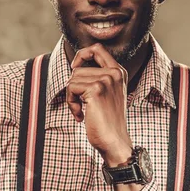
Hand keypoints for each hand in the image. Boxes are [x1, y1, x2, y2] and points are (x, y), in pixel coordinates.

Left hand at [66, 43, 132, 165]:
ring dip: (71, 97)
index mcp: (119, 72)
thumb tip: (76, 67)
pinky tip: (80, 115)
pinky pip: (71, 88)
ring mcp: (106, 80)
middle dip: (74, 86)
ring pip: (73, 78)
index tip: (75, 67)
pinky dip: (70, 103)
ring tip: (82, 110)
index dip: (81, 54)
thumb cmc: (108, 121)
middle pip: (78, 68)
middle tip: (80, 103)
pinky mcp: (96, 90)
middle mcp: (114, 73)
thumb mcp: (108, 94)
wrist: (115, 141)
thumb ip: (98, 78)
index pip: (97, 48)